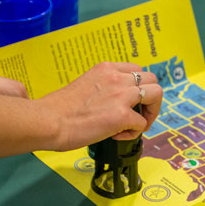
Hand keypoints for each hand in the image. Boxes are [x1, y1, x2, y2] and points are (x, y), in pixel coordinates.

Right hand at [37, 62, 162, 150]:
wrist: (47, 121)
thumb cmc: (59, 109)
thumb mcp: (86, 85)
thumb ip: (104, 88)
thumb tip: (114, 103)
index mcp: (106, 69)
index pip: (137, 70)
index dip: (137, 87)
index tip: (128, 102)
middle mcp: (116, 77)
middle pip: (153, 79)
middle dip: (150, 99)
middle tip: (137, 115)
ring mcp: (121, 95)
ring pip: (156, 94)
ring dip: (150, 112)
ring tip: (135, 125)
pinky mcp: (121, 115)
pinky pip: (142, 124)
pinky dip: (134, 133)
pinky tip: (116, 136)